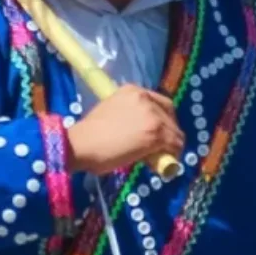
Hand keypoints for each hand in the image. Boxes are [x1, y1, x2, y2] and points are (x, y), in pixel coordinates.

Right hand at [68, 85, 184, 174]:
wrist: (81, 144)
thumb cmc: (90, 134)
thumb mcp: (113, 114)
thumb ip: (131, 117)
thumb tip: (143, 134)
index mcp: (132, 90)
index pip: (159, 103)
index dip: (163, 119)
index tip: (159, 133)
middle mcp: (145, 98)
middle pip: (170, 114)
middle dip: (170, 131)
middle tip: (161, 147)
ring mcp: (152, 115)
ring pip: (174, 131)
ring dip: (170, 145)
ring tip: (158, 157)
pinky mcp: (156, 132)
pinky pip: (174, 144)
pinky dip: (172, 155)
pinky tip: (161, 163)